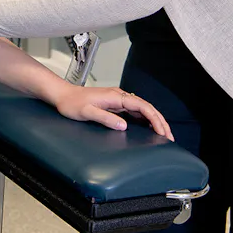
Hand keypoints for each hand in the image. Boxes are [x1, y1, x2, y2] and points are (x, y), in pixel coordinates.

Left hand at [53, 86, 173, 140]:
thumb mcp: (87, 112)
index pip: (142, 106)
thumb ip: (105, 118)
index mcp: (115, 96)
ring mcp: (118, 100)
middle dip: (160, 121)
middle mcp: (119, 96)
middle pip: (146, 107)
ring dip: (154, 120)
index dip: (154, 119)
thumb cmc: (72, 103)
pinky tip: (149, 127)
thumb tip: (124, 126)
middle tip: (169, 136)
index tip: (162, 131)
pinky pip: (135, 111)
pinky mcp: (115, 104)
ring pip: (142, 109)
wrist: (63, 95)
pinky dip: (145, 119)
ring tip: (164, 134)